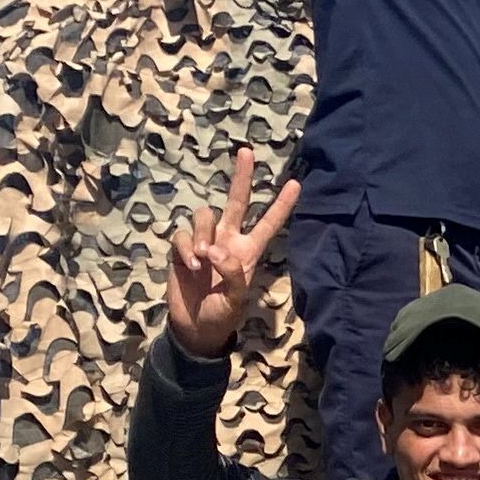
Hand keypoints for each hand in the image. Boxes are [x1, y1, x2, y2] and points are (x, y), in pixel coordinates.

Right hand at [167, 149, 292, 355]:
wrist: (195, 328)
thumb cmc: (221, 315)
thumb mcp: (235, 300)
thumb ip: (233, 273)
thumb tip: (214, 250)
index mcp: (248, 251)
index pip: (268, 223)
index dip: (281, 205)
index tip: (297, 184)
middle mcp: (227, 240)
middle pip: (236, 201)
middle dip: (242, 177)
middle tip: (246, 152)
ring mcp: (204, 242)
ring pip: (204, 215)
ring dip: (202, 233)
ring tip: (203, 260)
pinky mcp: (182, 249)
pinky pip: (183, 235)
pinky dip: (186, 249)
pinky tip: (192, 267)